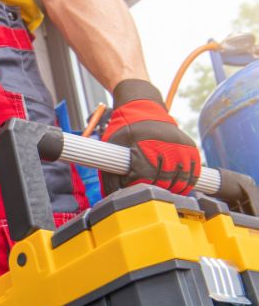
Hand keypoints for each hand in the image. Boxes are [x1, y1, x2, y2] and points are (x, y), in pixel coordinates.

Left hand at [101, 79, 200, 195]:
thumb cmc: (124, 130)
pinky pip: (194, 171)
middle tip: (147, 194)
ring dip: (172, 190)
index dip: (137, 187)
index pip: (144, 177)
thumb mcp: (111, 147)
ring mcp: (179, 144)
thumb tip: (113, 198)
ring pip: (181, 179)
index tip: (132, 189)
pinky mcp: (189, 146)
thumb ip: (110, 174)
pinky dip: (187, 183)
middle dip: (155, 191)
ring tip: (162, 194)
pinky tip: (178, 187)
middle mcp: (163, 143)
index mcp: (142, 143)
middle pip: (163, 180)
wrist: (142, 107)